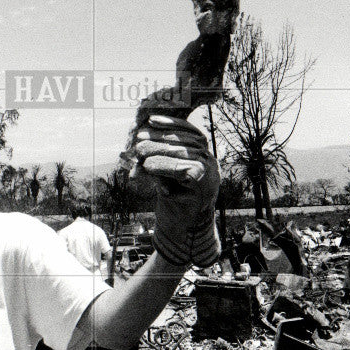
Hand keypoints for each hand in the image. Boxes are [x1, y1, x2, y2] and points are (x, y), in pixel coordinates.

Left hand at [131, 114, 220, 266]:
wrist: (184, 230)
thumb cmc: (174, 199)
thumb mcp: (165, 173)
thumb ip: (159, 157)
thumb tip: (140, 141)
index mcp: (204, 155)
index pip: (190, 132)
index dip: (171, 124)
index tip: (151, 120)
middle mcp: (211, 162)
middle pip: (185, 141)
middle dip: (159, 138)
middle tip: (139, 139)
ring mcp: (210, 175)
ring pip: (183, 154)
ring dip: (158, 151)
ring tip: (139, 152)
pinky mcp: (203, 188)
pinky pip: (182, 171)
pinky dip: (164, 166)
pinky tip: (148, 166)